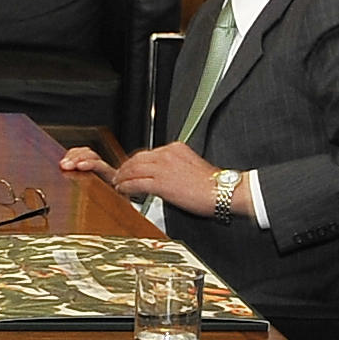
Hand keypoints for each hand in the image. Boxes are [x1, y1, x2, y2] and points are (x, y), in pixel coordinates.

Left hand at [88, 143, 221, 210]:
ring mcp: (162, 168)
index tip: (131, 167)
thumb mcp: (192, 165)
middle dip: (125, 167)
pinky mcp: (160, 183)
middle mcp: (167, 154)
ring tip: (118, 183)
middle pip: (137, 158)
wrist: (221, 192)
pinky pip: (136, 183)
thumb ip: (176, 166)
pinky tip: (122, 190)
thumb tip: (165, 176)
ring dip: (122, 177)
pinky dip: (126, 186)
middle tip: (119, 175)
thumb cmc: (212, 184)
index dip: (136, 161)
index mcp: (176, 148)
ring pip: (134, 169)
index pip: (149, 153)